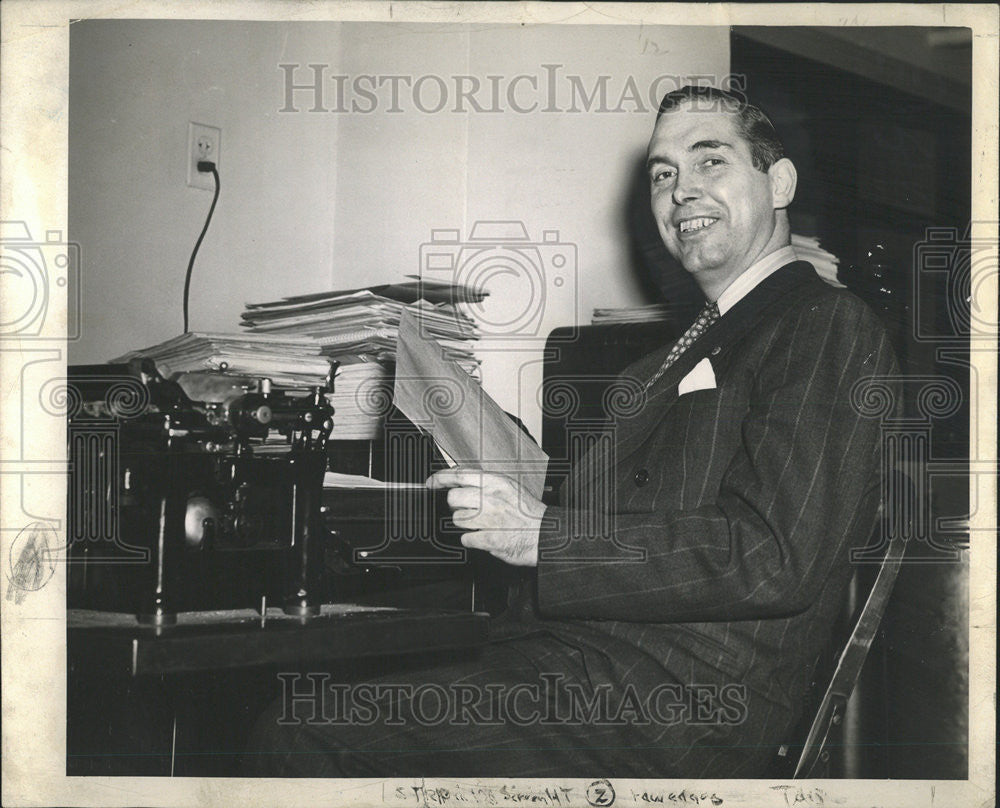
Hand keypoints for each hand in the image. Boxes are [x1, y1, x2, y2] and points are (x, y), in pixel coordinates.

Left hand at [426, 467, 545, 566]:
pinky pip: (466, 539)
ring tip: (483, 524)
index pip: (459, 475)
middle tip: (468, 510)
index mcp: (496, 482)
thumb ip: (485, 483)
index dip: (440, 478)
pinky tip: (485, 536)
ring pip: (457, 520)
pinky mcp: (489, 539)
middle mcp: (491, 498)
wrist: (546, 534)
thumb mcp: (509, 487)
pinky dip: (473, 540)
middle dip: (456, 506)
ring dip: (466, 524)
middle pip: (453, 499)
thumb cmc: (529, 512)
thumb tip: (460, 480)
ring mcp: (489, 519)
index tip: (431, 483)